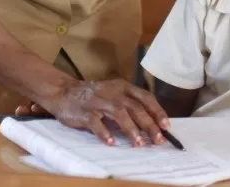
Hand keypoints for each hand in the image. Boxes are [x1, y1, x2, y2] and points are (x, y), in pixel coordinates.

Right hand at [38, 78, 170, 147]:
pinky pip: (96, 123)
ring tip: (139, 144)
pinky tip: (112, 143)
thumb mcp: (114, 95)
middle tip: (157, 140)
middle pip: (136, 108)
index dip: (157, 111)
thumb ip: (129, 105)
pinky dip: (105, 133)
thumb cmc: (94, 97)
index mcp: (123, 87)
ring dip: (131, 129)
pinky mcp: (85, 111)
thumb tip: (151, 125)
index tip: (166, 126)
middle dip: (149, 125)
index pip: (145, 98)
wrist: (63, 92)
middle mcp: (113, 92)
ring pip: (119, 114)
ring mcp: (99, 101)